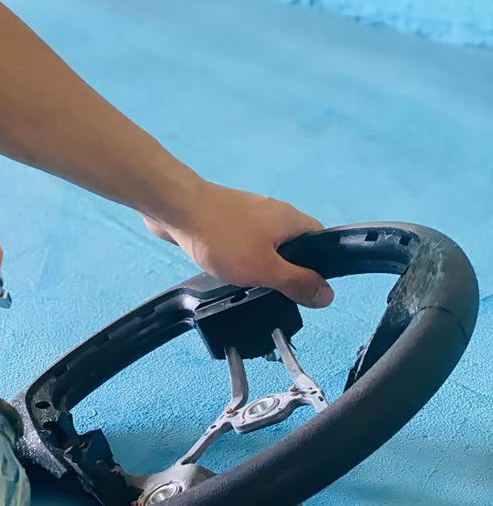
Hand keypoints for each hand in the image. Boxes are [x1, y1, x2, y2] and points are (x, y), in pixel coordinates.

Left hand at [143, 181, 333, 307]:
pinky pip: (244, 242)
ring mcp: (250, 213)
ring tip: (250, 284)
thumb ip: (297, 282)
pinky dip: (241, 257)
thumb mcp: (266, 269)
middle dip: (287, 270)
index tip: (307, 289)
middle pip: (294, 245)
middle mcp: (276, 212)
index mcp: (293, 220)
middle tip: (276, 292)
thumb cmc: (224, 238)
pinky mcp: (228, 218)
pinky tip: (229, 271)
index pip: (320, 242)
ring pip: (267, 244)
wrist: (178, 209)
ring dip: (262, 264)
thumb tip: (328, 295)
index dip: (319, 267)